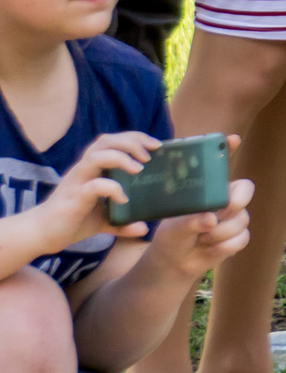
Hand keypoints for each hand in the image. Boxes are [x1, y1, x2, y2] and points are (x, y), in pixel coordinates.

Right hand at [29, 132, 157, 252]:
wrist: (41, 235)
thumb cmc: (71, 221)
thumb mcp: (103, 221)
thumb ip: (122, 222)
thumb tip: (143, 228)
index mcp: (91, 169)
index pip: (111, 141)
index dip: (134, 137)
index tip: (155, 145)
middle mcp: (83, 170)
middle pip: (105, 141)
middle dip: (131, 142)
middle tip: (150, 154)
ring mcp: (77, 183)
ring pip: (96, 157)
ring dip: (121, 158)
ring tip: (139, 169)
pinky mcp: (73, 198)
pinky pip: (93, 186)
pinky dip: (112, 188)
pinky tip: (123, 199)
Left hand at [144, 176, 254, 279]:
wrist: (174, 262)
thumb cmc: (173, 237)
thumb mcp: (175, 227)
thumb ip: (191, 221)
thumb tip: (211, 220)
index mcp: (216, 195)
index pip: (242, 187)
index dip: (239, 197)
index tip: (222, 211)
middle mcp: (229, 207)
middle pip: (242, 210)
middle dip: (223, 224)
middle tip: (207, 229)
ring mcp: (234, 224)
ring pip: (241, 226)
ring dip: (219, 236)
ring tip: (202, 239)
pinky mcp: (237, 240)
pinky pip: (241, 241)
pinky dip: (225, 247)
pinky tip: (210, 249)